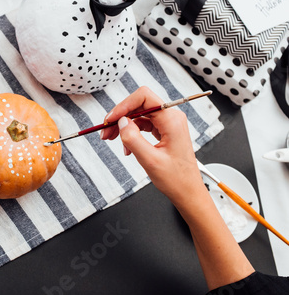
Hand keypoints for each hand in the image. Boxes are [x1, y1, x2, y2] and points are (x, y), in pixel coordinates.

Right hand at [101, 87, 253, 289]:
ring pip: (140, 114)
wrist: (190, 198)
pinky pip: (143, 126)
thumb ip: (132, 139)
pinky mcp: (164, 135)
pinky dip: (131, 133)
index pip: (145, 97)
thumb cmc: (178, 182)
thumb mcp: (150, 160)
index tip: (110, 120)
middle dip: (120, 115)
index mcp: (173, 120)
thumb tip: (120, 124)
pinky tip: (126, 146)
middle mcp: (172, 120)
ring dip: (124, 125)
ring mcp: (169, 127)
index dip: (124, 105)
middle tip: (104, 130)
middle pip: (140, 103)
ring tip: (112, 140)